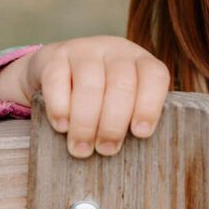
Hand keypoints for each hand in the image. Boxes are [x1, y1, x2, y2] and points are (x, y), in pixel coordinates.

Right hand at [0, 36, 170, 157]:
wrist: (55, 70)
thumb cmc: (101, 95)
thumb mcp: (124, 98)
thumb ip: (134, 117)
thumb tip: (142, 158)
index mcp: (141, 61)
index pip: (155, 76)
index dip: (150, 105)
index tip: (141, 134)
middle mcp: (115, 50)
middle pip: (122, 84)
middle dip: (114, 123)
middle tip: (107, 150)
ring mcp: (84, 49)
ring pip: (90, 84)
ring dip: (86, 122)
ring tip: (82, 149)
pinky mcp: (54, 55)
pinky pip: (57, 79)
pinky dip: (60, 107)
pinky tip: (61, 126)